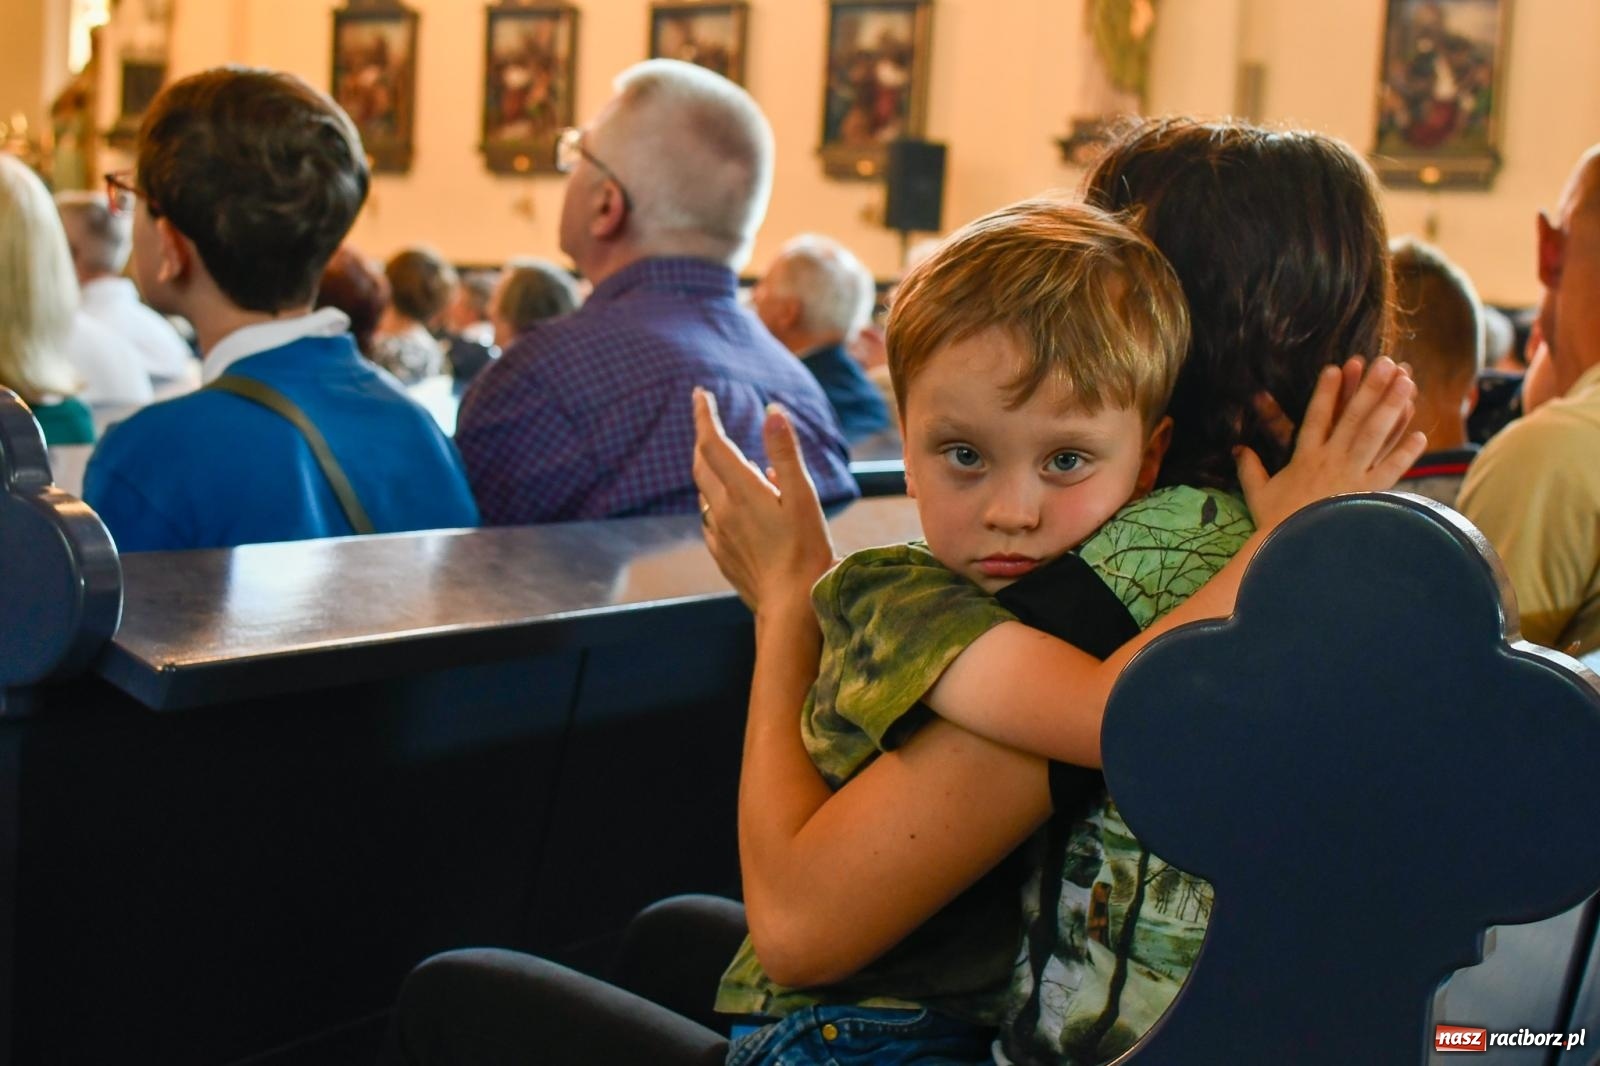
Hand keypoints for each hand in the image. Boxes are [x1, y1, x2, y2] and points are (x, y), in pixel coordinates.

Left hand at [691, 388, 837, 614]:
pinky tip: (736, 506)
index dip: (704, 416)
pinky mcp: (721, 554)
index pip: (712, 443)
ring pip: (705, 492)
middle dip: (703, 438)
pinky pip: (711, 518)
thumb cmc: (805, 551)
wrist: (789, 607)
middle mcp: (722, 510)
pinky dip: (719, 500)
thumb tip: (771, 411)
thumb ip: (784, 453)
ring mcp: (718, 534)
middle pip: (702, 464)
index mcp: (741, 491)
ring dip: (711, 470)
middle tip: (708, 419)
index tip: (699, 393)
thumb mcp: (802, 497)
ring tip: (727, 459)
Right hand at [1237, 356, 1426, 531]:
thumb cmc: (1276, 523)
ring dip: (1392, 407)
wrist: (1294, 551)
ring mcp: (1352, 475)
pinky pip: (1391, 471)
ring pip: (1375, 435)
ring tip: (1407, 383)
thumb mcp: (1257, 494)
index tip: (1337, 367)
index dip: (1327, 392)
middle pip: (1353, 418)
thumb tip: (1237, 448)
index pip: (1316, 417)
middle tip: (1386, 362)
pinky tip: (1420, 435)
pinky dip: (1406, 454)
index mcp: (1305, 458)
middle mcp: (1331, 460)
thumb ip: (1250, 468)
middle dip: (1370, 387)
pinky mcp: (1368, 495)